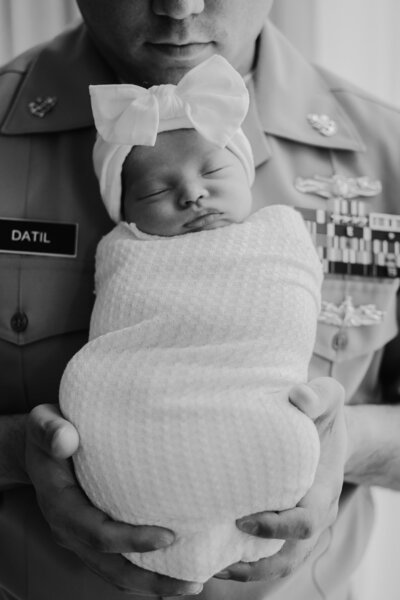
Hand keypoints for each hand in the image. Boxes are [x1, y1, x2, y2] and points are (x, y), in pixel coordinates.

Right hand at [25, 404, 201, 595]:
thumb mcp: (43, 423)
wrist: (37, 447)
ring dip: (152, 583)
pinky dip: (144, 571)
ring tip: (190, 584)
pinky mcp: (93, 535)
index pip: (98, 533)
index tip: (169, 536)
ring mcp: (81, 537)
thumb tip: (66, 439)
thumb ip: (51, 430)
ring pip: (116, 571)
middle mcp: (69, 530)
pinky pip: (118, 561)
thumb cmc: (47, 432)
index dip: (133, 540)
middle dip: (150, 580)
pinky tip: (173, 568)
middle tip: (191, 582)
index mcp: (60, 505)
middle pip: (110, 566)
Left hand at [215, 377, 345, 582]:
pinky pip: (265, 549)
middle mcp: (313, 514)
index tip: (241, 519)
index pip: (304, 523)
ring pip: (276, 561)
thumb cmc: (322, 411)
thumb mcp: (327, 396)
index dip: (274, 526)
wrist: (324, 428)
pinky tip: (211, 552)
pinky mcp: (281, 520)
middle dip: (254, 565)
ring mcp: (297, 522)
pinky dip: (242, 558)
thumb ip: (317, 395)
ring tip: (206, 568)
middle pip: (288, 556)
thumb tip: (299, 397)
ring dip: (245, 570)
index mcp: (323, 492)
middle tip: (216, 562)